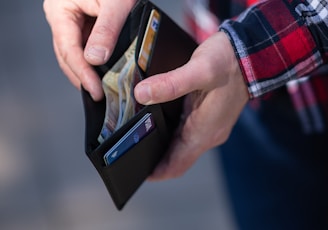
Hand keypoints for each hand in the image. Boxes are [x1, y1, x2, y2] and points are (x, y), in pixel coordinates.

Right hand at [43, 0, 136, 100]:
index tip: (95, 91)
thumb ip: (106, 29)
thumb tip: (96, 59)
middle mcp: (62, 17)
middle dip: (81, 77)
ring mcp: (71, 22)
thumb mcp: (115, 3)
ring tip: (99, 88)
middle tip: (97, 95)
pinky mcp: (83, 25)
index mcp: (60, 10)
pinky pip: (83, 48)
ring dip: (86, 72)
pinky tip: (101, 73)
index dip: (82, 73)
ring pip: (74, 54)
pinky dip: (92, 62)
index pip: (68, 49)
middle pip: (67, 55)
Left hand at [134, 32, 248, 180]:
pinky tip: (158, 123)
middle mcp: (208, 134)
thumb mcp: (199, 69)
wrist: (250, 54)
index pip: (177, 165)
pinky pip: (187, 134)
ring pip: (182, 147)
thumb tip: (142, 94)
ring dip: (163, 147)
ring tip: (139, 139)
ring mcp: (210, 127)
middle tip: (130, 152)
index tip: (135, 171)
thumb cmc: (228, 62)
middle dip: (154, 160)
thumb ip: (171, 84)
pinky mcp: (210, 118)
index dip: (156, 172)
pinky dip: (171, 135)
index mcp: (204, 132)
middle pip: (177, 158)